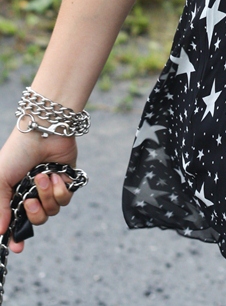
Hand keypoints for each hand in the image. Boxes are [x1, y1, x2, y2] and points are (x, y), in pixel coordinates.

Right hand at [0, 125, 77, 253]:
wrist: (43, 131)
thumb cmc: (17, 153)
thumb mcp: (0, 180)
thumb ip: (0, 207)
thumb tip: (0, 231)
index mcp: (14, 194)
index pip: (16, 222)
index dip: (17, 237)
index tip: (18, 248)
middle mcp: (32, 193)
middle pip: (37, 220)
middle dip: (35, 213)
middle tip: (30, 200)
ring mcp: (49, 187)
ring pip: (52, 211)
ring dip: (47, 196)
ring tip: (43, 177)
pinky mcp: (66, 180)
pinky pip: (65, 199)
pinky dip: (60, 189)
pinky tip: (56, 175)